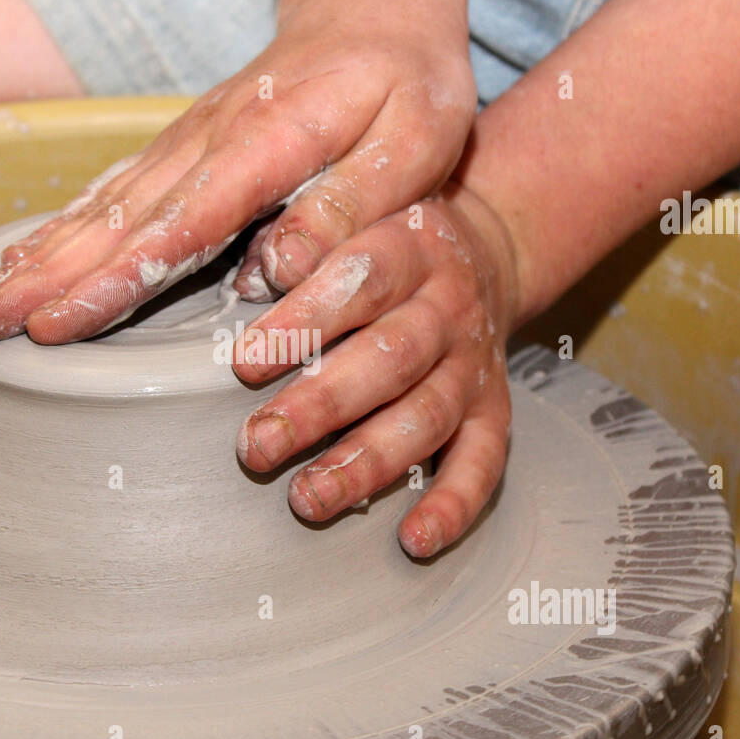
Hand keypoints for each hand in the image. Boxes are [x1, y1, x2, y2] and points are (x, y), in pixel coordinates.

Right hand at [0, 0, 475, 341]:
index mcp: (270, 142)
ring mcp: (189, 139)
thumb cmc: (409, 81)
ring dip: (37, 255)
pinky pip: (113, 189)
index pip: (181, 222)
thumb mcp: (416, 144)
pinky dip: (64, 227)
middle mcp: (211, 139)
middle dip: (44, 277)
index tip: (57, 324)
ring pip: (102, 204)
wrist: (376, 4)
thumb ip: (349, 206)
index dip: (116, 278)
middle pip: (118, 218)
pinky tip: (25, 257)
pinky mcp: (184, 145)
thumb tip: (274, 271)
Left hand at [233, 182, 520, 557]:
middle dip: (320, 407)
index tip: (246, 360)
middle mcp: (449, 307)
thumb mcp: (356, 199)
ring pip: (426, 417)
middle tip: (258, 445)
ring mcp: (473, 363)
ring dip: (367, 463)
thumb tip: (260, 266)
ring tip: (307, 498)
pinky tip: (414, 539)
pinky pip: (483, 462)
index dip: (305, 320)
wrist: (483, 246)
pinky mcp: (493, 408)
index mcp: (411, 245)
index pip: (362, 279)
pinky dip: (453, 505)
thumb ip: (310, 224)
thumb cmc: (385, 232)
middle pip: (391, 359)